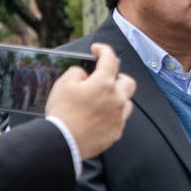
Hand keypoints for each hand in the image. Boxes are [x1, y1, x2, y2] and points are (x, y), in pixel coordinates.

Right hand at [45, 43, 136, 159]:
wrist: (64, 141)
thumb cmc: (62, 112)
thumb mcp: (63, 84)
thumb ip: (77, 73)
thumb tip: (85, 75)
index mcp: (104, 84)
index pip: (110, 60)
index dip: (104, 50)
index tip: (97, 50)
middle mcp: (117, 99)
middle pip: (128, 82)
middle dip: (117, 76)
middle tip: (103, 77)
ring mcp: (119, 117)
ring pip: (127, 102)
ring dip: (117, 97)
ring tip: (102, 99)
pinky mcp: (117, 132)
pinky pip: (120, 119)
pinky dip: (113, 114)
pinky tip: (100, 115)